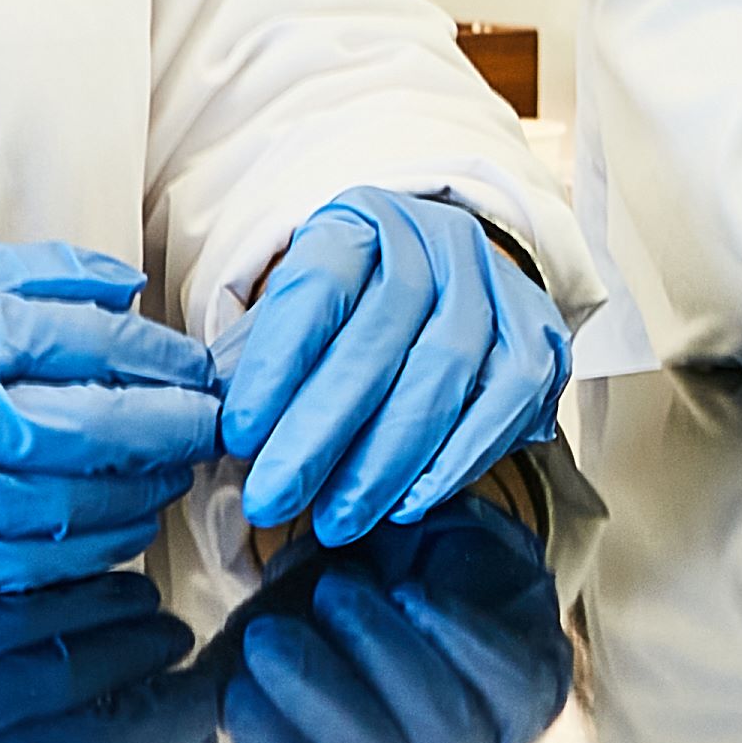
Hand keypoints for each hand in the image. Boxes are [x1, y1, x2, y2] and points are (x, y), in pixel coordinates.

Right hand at [0, 244, 227, 597]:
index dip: (156, 358)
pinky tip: (115, 539)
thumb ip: (1, 279)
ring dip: (139, 497)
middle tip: (219, 427)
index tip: (201, 368)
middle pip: (92, 430)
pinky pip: (20, 569)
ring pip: (66, 508)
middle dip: (173, 430)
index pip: (80, 344)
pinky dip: (82, 556)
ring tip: (177, 479)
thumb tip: (117, 287)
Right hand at [214, 509, 567, 742]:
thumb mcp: (271, 670)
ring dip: (386, 655)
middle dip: (324, 697)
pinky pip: (508, 678)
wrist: (425, 580)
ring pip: (448, 726)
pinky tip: (412, 594)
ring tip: (334, 593)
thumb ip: (241, 687)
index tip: (237, 689)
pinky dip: (460, 635)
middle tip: (272, 633)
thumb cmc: (330, 643)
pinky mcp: (539, 697)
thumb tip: (218, 690)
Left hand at [219, 190, 568, 543]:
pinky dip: (458, 457)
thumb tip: (201, 428)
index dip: (276, 364)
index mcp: (359, 223)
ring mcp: (496, 284)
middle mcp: (436, 240)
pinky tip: (408, 502)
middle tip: (274, 499)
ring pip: (444, 370)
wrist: (442, 288)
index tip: (238, 436)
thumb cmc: (346, 316)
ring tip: (335, 519)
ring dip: (385, 458)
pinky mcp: (540, 334)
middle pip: (379, 338)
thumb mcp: (289, 317)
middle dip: (321, 431)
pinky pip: (505, 399)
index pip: (316, 287)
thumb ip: (251, 364)